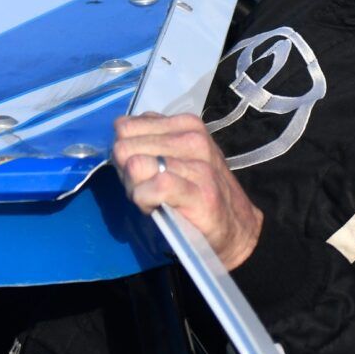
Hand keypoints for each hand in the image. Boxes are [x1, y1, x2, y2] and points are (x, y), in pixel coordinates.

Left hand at [111, 112, 262, 270]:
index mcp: (185, 125)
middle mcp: (192, 138)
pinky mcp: (200, 192)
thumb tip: (117, 142)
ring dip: (134, 188)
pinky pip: (154, 186)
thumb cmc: (198, 192)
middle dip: (126, 172)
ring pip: (135, 164)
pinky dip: (144, 199)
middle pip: (124, 146)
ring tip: (152, 198)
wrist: (237, 228)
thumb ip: (148, 143)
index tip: (141, 170)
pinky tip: (155, 207)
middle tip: (145, 188)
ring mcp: (198, 164)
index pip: (125, 126)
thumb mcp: (175, 157)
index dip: (125, 153)